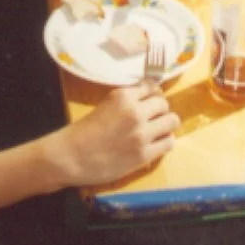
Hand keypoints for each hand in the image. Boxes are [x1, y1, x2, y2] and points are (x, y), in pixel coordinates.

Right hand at [52, 85, 178, 186]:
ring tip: (157, 130)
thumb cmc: (83, 131)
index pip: (152, 86)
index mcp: (124, 96)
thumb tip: (147, 99)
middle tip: (153, 117)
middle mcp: (136, 112)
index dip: (153, 93)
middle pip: (164, 104)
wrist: (71, 157)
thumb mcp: (105, 105)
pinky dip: (165, 141)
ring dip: (166, 124)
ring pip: (172, 121)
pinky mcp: (145, 155)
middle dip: (160, 110)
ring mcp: (142, 134)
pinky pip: (169, 143)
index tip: (151, 99)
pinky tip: (156, 143)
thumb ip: (126, 101)